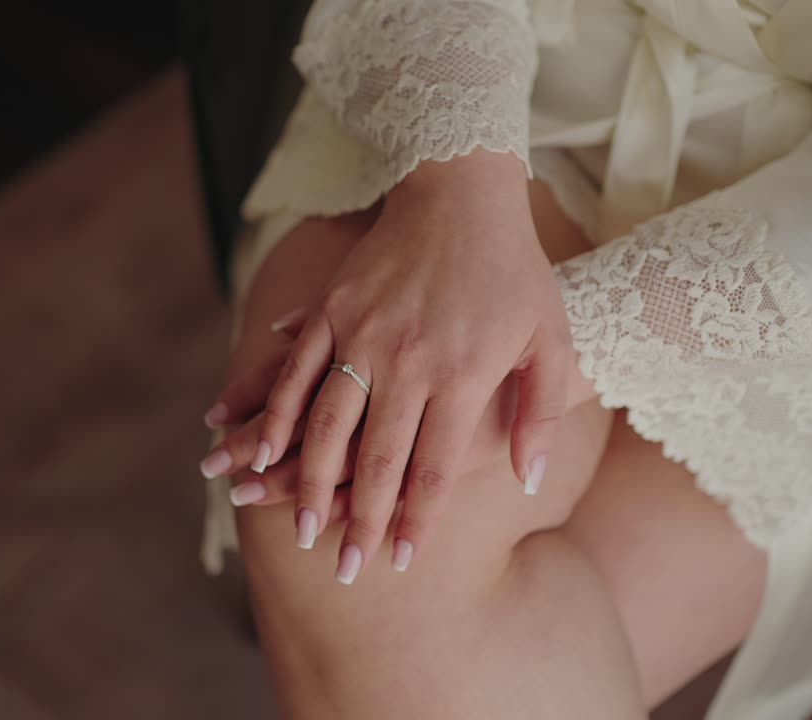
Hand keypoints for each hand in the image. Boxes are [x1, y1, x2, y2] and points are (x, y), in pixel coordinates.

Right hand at [225, 150, 571, 581]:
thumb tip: (530, 480)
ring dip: (307, 481)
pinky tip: (262, 449)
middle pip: (377, 459)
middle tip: (346, 570)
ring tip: (297, 526)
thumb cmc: (515, 271)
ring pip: (326, 425)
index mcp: (462, 375)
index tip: (401, 562)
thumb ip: (541, 414)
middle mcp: (408, 362)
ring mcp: (363, 335)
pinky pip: (296, 372)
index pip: (434, 467)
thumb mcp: (550, 339)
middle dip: (359, 521)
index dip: (416, 520)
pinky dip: (275, 414)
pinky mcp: (332, 310)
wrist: (462, 193)